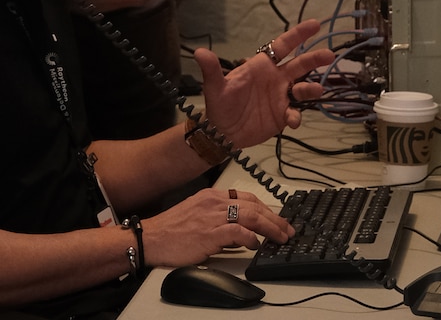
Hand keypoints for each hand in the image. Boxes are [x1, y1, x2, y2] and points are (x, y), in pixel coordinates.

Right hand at [141, 187, 293, 267]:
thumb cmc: (172, 230)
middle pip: (253, 205)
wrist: (152, 238)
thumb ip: (217, 217)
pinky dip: (251, 237)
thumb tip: (240, 231)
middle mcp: (214, 202)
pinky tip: (256, 244)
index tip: (276, 218)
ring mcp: (213, 216)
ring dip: (270, 227)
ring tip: (281, 237)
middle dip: (274, 217)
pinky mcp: (210, 233)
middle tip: (287, 229)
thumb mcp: (196, 214)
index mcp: (211, 196)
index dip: (265, 208)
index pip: (246, 197)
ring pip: (250, 216)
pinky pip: (238, 231)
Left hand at [194, 19, 334, 150]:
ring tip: (317, 90)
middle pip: (299, 64)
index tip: (315, 24)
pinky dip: (297, 116)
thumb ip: (211, 70)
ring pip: (302, 88)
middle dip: (314, 58)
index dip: (298, 35)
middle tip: (330, 54)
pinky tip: (292, 120)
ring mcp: (280, 97)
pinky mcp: (282, 115)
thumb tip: (199, 52)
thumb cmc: (219, 104)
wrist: (222, 132)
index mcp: (261, 65)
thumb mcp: (214, 86)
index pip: (282, 46)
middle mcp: (275, 78)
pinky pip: (295, 113)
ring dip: (311, 88)